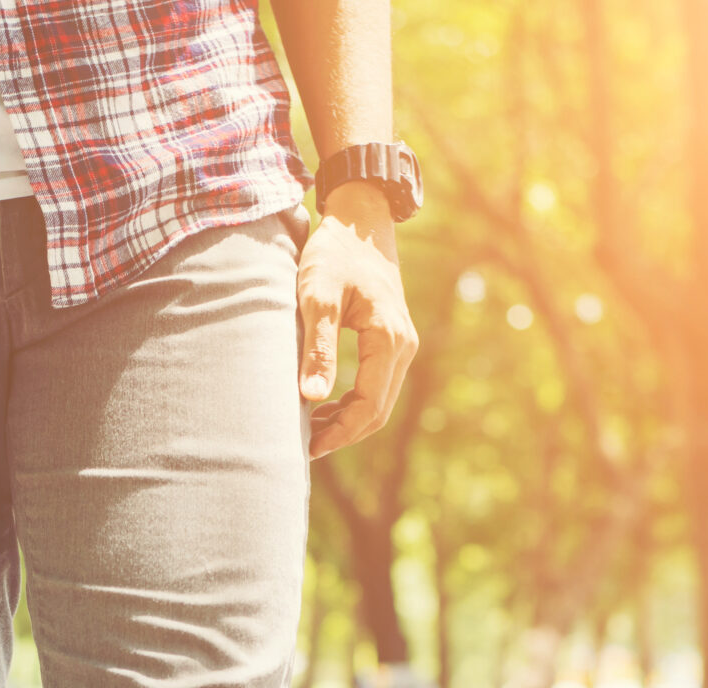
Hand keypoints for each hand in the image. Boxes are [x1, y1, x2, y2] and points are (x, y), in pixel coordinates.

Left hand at [297, 183, 417, 457]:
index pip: (369, 406)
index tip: (307, 448)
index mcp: (388, 339)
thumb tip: (312, 398)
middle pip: (378, 411)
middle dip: (344, 433)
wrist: (359, 219)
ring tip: (309, 430)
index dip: (339, 433)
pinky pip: (378, 383)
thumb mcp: (317, 297)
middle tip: (304, 447)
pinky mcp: (392, 339)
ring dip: (348, 420)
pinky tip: (324, 405)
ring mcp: (401, 343)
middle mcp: (403, 345)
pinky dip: (353, 402)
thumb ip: (317, 348)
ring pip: (380, 399)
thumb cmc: (334, 254)